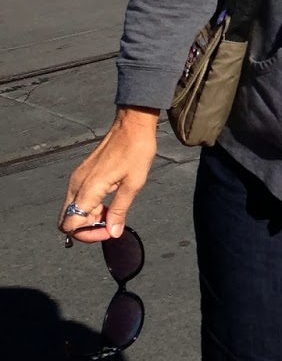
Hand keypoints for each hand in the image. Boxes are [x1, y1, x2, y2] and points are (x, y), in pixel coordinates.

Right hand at [59, 108, 159, 242]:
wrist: (132, 126)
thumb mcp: (133, 184)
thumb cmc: (136, 151)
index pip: (70, 224)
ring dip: (89, 218)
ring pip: (72, 211)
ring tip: (113, 212)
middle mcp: (76, 185)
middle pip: (66, 221)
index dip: (88, 235)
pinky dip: (90, 207)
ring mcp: (77, 179)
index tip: (109, 230)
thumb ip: (120, 210)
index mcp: (88, 189)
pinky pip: (78, 199)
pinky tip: (108, 202)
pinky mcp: (82, 174)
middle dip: (86, 229)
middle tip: (110, 225)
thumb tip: (113, 232)